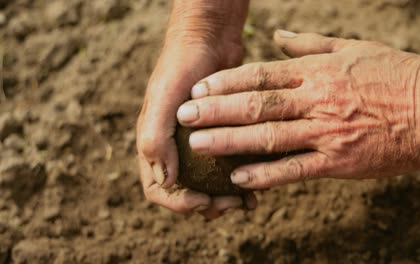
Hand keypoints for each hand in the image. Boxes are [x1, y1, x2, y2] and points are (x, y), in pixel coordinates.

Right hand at [136, 0, 255, 217]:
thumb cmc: (180, 66)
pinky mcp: (220, 135)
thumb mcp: (163, 99)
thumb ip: (155, 138)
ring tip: (246, 202)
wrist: (207, 38)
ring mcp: (198, 143)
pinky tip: (258, 182)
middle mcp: (174, 148)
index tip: (202, 200)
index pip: (158, 188)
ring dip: (225, 197)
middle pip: (185, 192)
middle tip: (231, 205)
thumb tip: (165, 181)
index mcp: (155, 144)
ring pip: (208, 183)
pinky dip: (240, 178)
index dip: (178, 203)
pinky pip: (226, 165)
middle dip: (207, 205)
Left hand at [177, 31, 419, 189]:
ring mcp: (326, 132)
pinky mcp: (338, 161)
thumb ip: (311, 43)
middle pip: (256, 104)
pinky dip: (265, 174)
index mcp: (319, 72)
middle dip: (216, 111)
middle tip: (184, 116)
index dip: (226, 82)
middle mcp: (317, 100)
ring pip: (268, 136)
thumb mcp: (354, 47)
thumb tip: (277, 34)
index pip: (262, 74)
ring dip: (229, 142)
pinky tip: (238, 177)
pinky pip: (294, 169)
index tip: (199, 89)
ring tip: (198, 144)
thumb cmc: (397, 75)